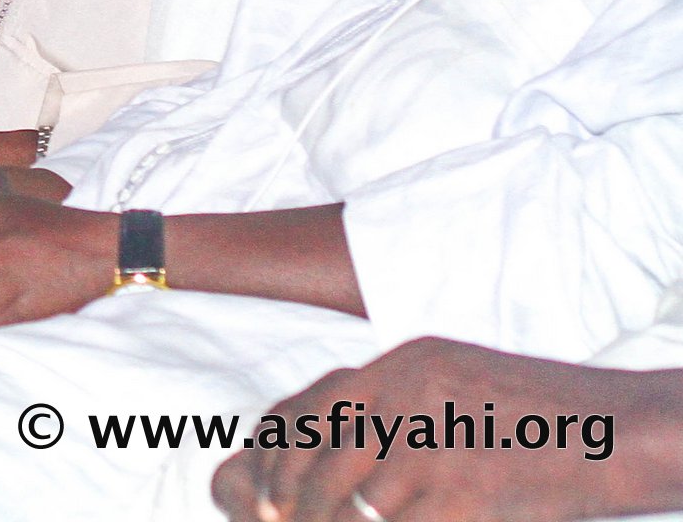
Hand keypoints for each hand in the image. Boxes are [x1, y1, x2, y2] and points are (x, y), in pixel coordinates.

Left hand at [213, 340, 679, 521]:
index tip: (259, 481)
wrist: (614, 433)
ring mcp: (432, 449)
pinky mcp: (459, 497)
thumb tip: (336, 441)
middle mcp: (406, 400)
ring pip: (351, 504)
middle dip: (290, 497)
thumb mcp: (454, 378)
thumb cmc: (540, 414)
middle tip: (274, 520)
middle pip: (319, 459)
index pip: (309, 407)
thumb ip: (394, 401)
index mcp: (402, 366)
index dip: (274, 448)